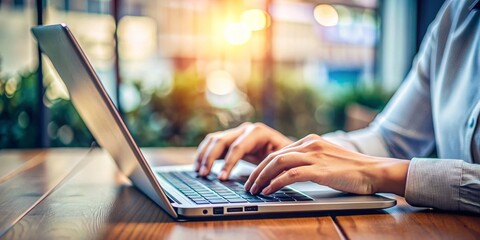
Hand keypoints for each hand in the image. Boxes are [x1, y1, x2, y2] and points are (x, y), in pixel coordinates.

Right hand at [195, 122, 292, 179]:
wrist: (286, 149)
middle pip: (221, 140)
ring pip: (214, 140)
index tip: (222, 178)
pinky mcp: (231, 140)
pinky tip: (199, 166)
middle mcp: (245, 130)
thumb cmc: (286, 155)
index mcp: (258, 132)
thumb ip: (272, 166)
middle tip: (204, 174)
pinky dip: (204, 154)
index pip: (237, 147)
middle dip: (211, 158)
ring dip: (204, 155)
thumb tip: (264, 179)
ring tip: (200, 172)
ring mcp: (236, 133)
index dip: (228, 163)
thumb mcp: (282, 160)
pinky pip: (212, 144)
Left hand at [244, 134, 409, 195]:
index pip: (278, 151)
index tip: (254, 176)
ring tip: (254, 189)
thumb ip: (309, 160)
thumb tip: (290, 172)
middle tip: (248, 185)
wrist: (374, 170)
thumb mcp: (326, 158)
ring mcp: (314, 155)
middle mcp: (309, 144)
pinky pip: (290, 175)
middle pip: (273, 156)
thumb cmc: (352, 169)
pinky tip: (269, 191)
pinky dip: (276, 183)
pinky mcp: (319, 169)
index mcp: (310, 140)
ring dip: (262, 177)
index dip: (263, 165)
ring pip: (278, 163)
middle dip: (257, 171)